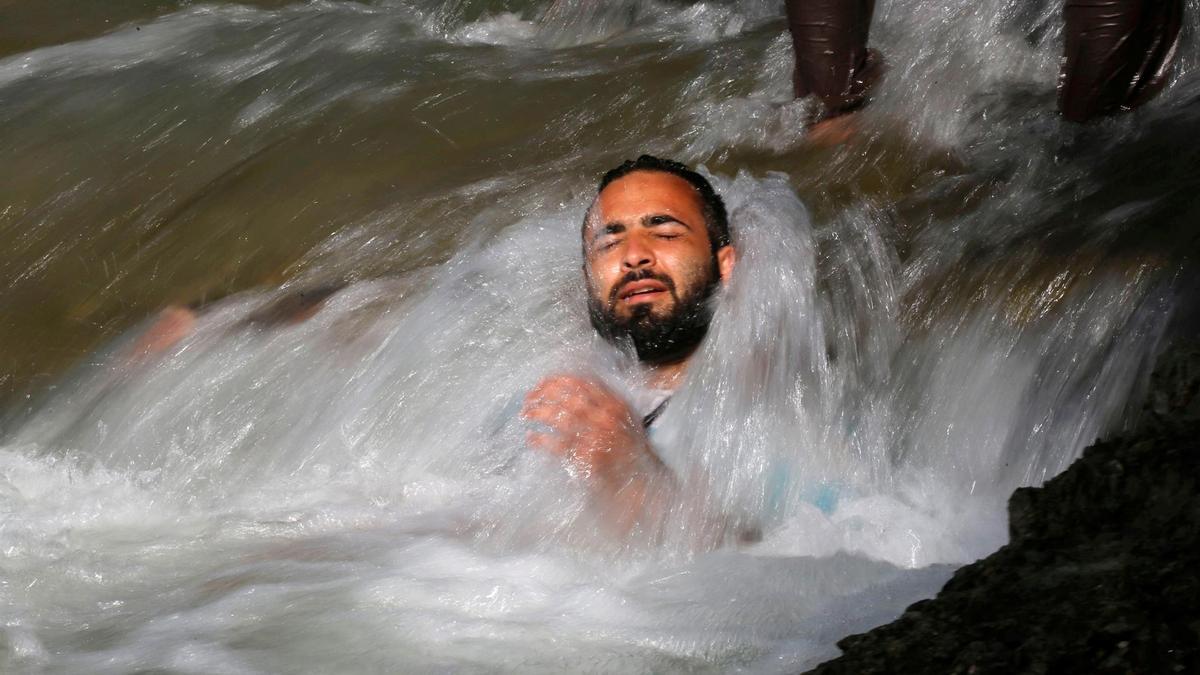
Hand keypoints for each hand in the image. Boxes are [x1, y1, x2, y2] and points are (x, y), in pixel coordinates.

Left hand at [520, 374, 662, 492]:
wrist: (640, 479)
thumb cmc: (630, 448)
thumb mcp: (624, 417)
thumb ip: (605, 400)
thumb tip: (574, 385)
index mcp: (614, 404)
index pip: (581, 383)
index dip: (557, 380)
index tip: (542, 383)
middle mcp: (606, 418)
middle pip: (567, 398)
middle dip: (543, 394)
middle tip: (528, 397)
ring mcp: (596, 438)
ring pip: (560, 418)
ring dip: (538, 413)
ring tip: (526, 414)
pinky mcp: (586, 458)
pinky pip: (557, 445)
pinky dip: (540, 440)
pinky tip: (531, 438)